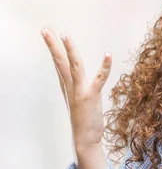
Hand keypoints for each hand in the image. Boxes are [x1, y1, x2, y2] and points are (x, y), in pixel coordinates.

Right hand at [41, 28, 111, 151]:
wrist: (85, 138)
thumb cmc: (83, 118)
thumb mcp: (76, 98)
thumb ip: (74, 85)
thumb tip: (71, 74)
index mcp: (67, 86)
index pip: (58, 63)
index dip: (53, 47)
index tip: (46, 32)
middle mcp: (71, 87)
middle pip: (60, 62)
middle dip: (53, 45)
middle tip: (45, 29)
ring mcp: (80, 91)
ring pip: (74, 66)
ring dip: (70, 51)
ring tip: (65, 35)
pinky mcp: (91, 96)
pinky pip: (99, 79)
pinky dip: (104, 67)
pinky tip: (108, 55)